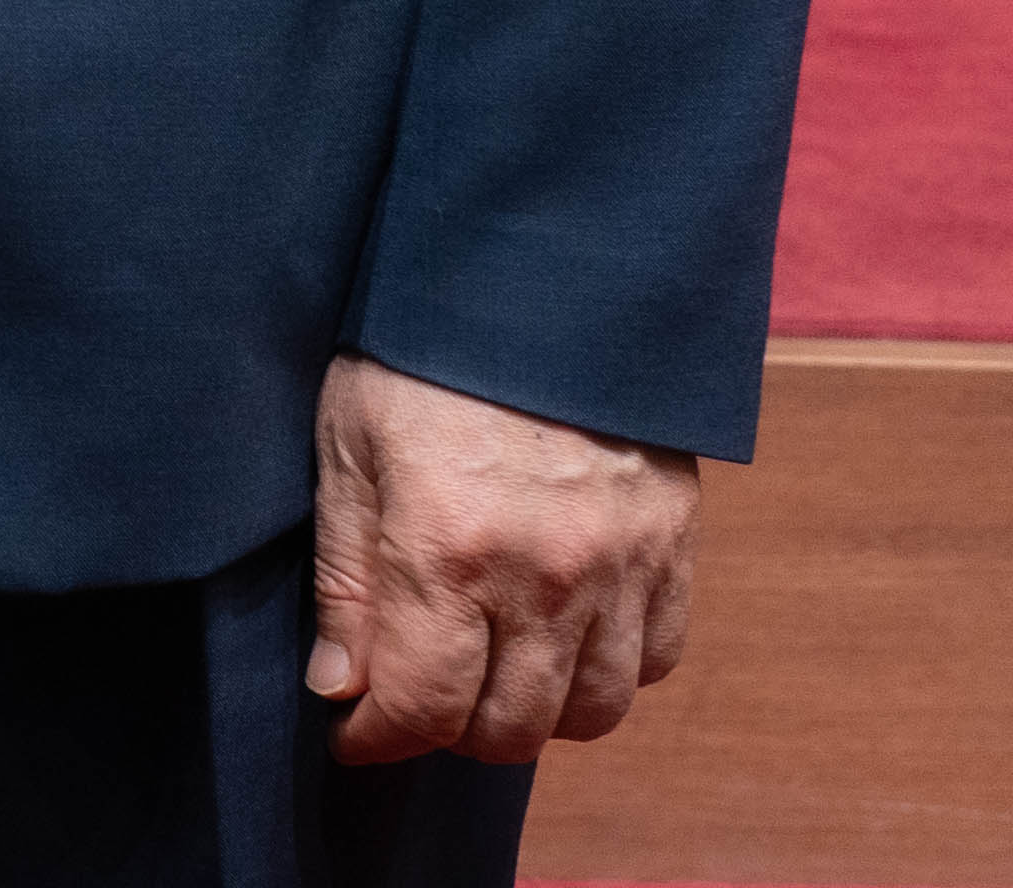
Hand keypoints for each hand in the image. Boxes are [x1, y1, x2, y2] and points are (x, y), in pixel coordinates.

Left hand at [306, 354, 695, 765]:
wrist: (535, 274)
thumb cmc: (417, 353)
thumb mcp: (345, 446)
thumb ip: (344, 578)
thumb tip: (339, 687)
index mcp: (445, 548)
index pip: (420, 707)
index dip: (378, 739)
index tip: (355, 733)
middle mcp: (542, 576)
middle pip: (508, 729)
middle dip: (449, 734)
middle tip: (418, 700)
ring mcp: (620, 567)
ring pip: (591, 713)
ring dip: (534, 715)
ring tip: (489, 676)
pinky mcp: (673, 548)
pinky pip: (655, 661)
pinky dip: (609, 674)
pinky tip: (563, 641)